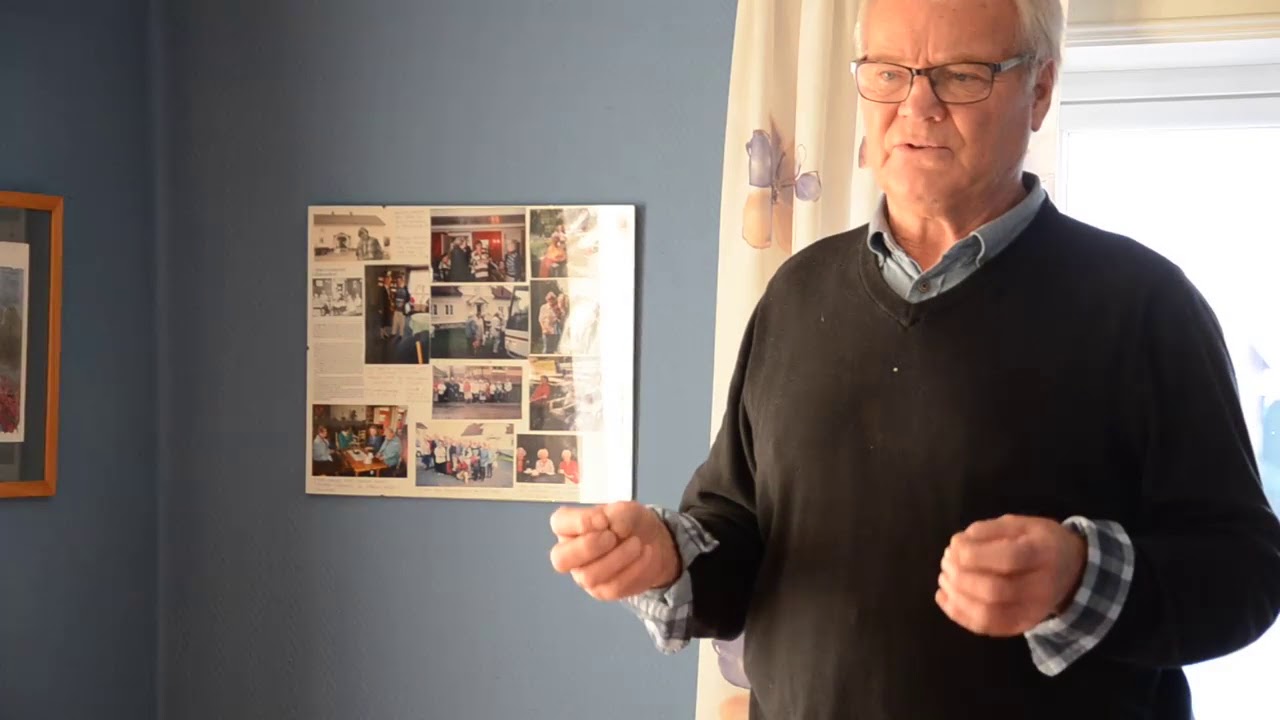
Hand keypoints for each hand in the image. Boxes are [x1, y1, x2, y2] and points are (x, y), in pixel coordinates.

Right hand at [549, 501, 680, 600]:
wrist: (654, 543)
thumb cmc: (629, 523)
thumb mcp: (627, 510)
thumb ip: (616, 515)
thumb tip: (610, 526)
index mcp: (569, 528)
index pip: (559, 524)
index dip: (580, 522)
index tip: (604, 519)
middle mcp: (571, 554)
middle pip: (561, 560)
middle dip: (588, 547)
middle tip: (612, 537)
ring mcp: (584, 576)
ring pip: (589, 576)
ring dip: (618, 558)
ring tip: (637, 543)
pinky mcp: (603, 592)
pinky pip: (614, 586)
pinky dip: (634, 568)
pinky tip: (646, 553)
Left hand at [936, 514, 1086, 635]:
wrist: (1071, 572)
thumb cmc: (1039, 542)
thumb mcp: (1020, 524)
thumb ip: (989, 530)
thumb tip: (957, 545)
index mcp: (1044, 554)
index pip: (1009, 559)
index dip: (974, 554)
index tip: (955, 545)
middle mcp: (1042, 588)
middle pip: (995, 591)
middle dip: (960, 577)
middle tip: (946, 562)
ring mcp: (1033, 612)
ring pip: (988, 614)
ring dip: (956, 597)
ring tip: (945, 578)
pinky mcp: (1021, 626)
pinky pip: (986, 627)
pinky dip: (958, 614)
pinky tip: (944, 598)